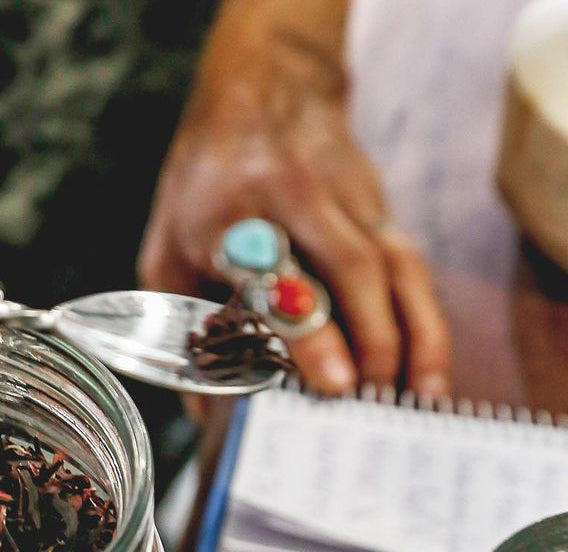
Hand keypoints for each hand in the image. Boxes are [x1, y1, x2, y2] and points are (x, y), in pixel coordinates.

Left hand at [139, 27, 450, 395]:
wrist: (261, 94)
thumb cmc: (203, 188)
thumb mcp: (166, 251)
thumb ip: (180, 326)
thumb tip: (202, 413)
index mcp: (231, 213)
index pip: (275, 274)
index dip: (309, 330)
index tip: (334, 382)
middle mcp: (295, 199)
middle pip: (351, 269)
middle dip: (373, 340)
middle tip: (372, 399)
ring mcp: (347, 199)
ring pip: (395, 265)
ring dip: (414, 334)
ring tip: (420, 395)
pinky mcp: (379, 206)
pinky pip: (411, 267)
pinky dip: (424, 320)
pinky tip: (428, 367)